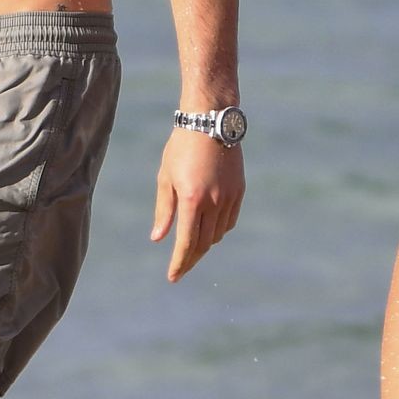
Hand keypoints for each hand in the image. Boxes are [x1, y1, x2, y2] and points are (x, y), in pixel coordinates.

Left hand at [151, 128, 244, 281]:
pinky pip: (229, 222)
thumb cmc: (181, 147)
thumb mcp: (165, 178)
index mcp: (191, 199)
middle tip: (180, 268)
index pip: (186, 243)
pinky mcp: (239, 192)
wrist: (210, 122)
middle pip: (203, 244)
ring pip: (217, 235)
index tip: (173, 277)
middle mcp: (213, 202)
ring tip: (191, 249)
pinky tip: (208, 230)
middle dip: (190, 259)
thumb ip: (164, 210)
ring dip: (204, 245)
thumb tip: (158, 238)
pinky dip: (218, 231)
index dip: (179, 263)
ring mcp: (229, 198)